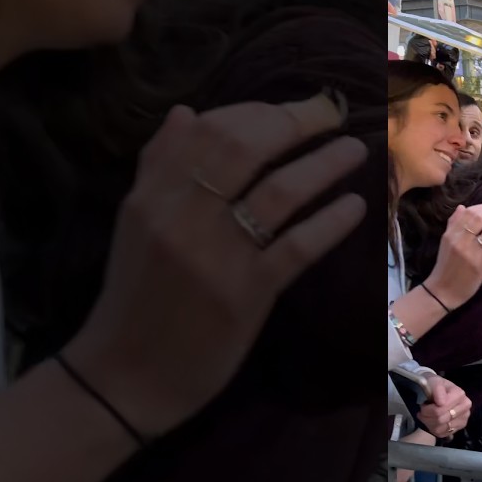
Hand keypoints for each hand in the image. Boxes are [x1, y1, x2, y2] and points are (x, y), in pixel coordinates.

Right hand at [63, 91, 364, 436]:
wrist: (125, 376)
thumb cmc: (137, 296)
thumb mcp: (137, 223)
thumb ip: (159, 166)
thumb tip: (187, 112)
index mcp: (152, 195)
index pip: (210, 131)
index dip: (258, 110)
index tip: (291, 106)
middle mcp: (182, 215)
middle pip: (248, 149)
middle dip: (297, 122)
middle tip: (333, 112)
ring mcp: (217, 254)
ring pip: (280, 191)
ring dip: (324, 164)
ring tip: (356, 149)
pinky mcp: (247, 293)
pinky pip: (298, 246)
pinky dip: (330, 221)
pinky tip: (355, 206)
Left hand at [418, 375, 472, 438]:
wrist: (436, 391)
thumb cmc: (434, 386)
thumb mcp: (433, 381)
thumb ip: (437, 388)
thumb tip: (441, 402)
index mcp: (460, 394)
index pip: (441, 408)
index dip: (428, 408)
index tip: (424, 404)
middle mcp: (465, 407)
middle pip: (441, 419)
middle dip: (427, 416)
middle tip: (422, 411)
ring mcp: (464, 418)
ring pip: (441, 428)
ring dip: (429, 423)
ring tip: (426, 416)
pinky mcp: (460, 427)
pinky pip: (442, 433)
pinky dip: (433, 429)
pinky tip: (432, 421)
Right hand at [424, 201, 481, 308]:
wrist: (443, 290)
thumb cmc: (446, 266)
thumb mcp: (446, 242)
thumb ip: (453, 224)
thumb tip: (462, 206)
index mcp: (451, 233)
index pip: (469, 212)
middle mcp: (460, 240)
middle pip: (481, 218)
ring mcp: (471, 253)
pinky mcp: (481, 265)